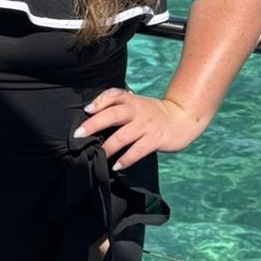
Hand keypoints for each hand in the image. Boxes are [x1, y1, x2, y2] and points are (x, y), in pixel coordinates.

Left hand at [74, 88, 206, 170]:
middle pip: (113, 115)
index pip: (114, 95)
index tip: (87, 110)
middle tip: (79, 134)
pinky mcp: (154, 140)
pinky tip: (116, 166)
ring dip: (107, 147)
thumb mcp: (136, 104)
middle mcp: (137, 111)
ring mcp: (146, 126)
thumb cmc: (152, 113)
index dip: (100, 101)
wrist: (181, 119)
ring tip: (96, 155)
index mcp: (131, 100)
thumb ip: (118, 108)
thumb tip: (92, 116)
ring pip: (122, 136)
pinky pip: (137, 150)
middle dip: (94, 124)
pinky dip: (126, 159)